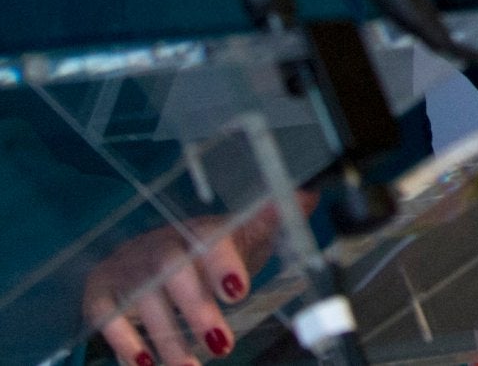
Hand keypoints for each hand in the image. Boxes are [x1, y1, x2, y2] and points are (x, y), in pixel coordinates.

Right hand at [83, 212, 272, 365]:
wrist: (144, 254)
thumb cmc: (202, 252)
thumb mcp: (238, 237)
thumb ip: (268, 224)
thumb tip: (306, 197)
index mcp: (198, 232)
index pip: (210, 241)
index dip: (222, 264)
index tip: (238, 291)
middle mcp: (160, 246)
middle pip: (174, 272)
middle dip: (196, 309)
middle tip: (222, 343)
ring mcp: (128, 269)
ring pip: (142, 300)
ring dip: (166, 338)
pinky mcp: (102, 294)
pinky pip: (106, 317)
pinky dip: (123, 342)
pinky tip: (143, 365)